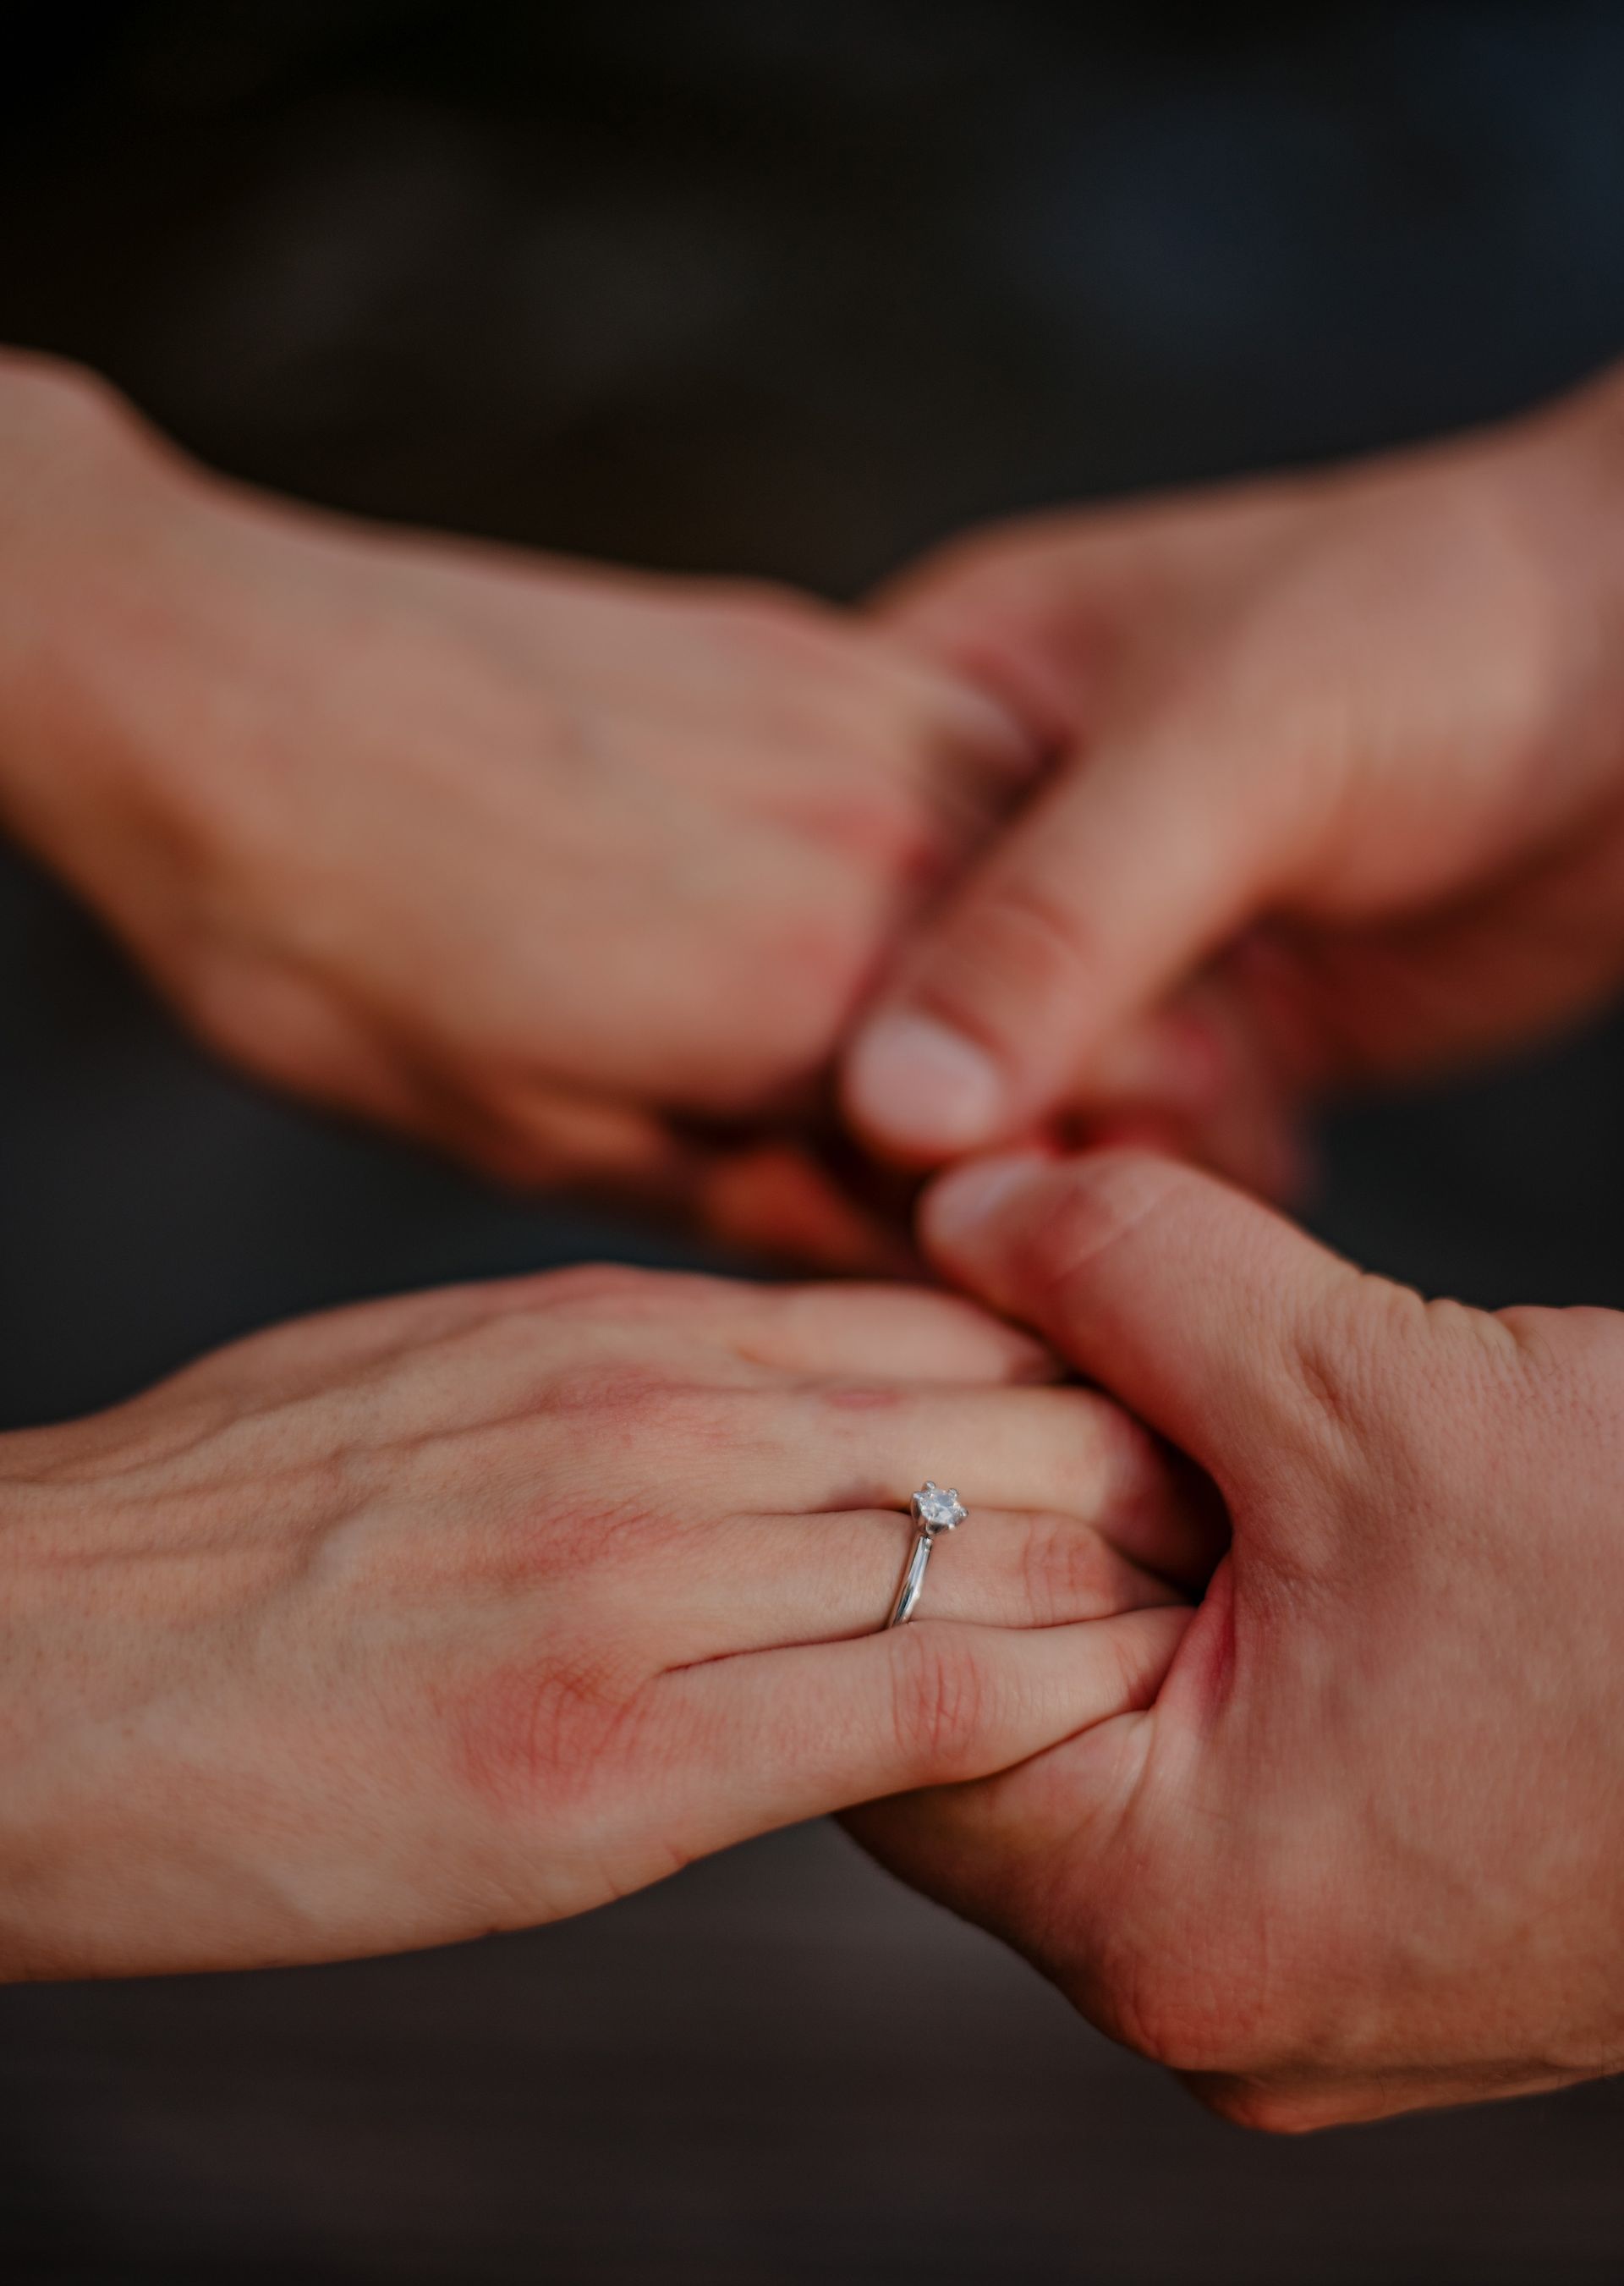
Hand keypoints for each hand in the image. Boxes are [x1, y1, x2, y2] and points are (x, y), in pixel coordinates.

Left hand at [0, 353, 1032, 1260]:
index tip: (1073, 1254)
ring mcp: (850, 713)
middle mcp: (877, 839)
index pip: (1058, 1127)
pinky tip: (957, 887)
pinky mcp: (798, 640)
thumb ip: (744, 1190)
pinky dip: (1010, 831)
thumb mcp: (527, 1135)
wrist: (206, 679)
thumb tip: (884, 1239)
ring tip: (1048, 1046)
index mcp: (816, 1000)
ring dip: (1087, 959)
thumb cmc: (322, 935)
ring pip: (1070, 861)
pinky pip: (982, 739)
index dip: (1082, 1206)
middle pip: (1109, 991)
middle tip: (1082, 1165)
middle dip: (1127, 1096)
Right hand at [0, 1259, 1198, 1980]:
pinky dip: (1031, 1713)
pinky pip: (904, 1709)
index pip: (936, 1317)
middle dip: (1148, 1473)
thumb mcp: (430, 1374)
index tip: (1159, 1432)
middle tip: (1243, 1533)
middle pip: (1003, 1410)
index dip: (1081, 1374)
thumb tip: (757, 1388)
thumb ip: (611, 1373)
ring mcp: (636, 1579)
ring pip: (989, 1547)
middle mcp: (651, 1419)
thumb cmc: (205, 1533)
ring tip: (1219, 1639)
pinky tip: (1102, 1735)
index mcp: (611, 1325)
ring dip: (1126, 1595)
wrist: (13, 1667)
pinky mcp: (603, 1761)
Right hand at [844, 368, 1623, 1192]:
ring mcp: (1116, 936)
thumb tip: (891, 1109)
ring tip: (1166, 1167)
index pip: (796, 898)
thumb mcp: (1231, 753)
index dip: (810, 1037)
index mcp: (946, 694)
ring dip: (1082, 1167)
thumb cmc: (1451, 625)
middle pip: (891, 1024)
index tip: (865, 1163)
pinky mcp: (1217, 1023)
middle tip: (1056, 1179)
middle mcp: (1008, 828)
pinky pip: (1137, 1144)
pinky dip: (1171, 1185)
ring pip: (1015, 1105)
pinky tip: (1232, 1180)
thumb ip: (1055, 927)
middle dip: (972, 1124)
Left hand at [849, 1148, 1623, 2128]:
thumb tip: (960, 1195)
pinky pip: (1224, 1788)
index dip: (890, 1508)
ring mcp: (1315, 2000)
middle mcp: (1219, 2008)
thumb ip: (1124, 1274)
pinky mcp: (1396, 1953)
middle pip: (992, 1734)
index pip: (887, 1708)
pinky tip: (1273, 1522)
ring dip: (1117, 1579)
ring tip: (1166, 1426)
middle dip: (1001, 1532)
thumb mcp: (1367, 1385)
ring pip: (1112, 1751)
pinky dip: (1216, 1647)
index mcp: (1168, 1922)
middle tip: (1019, 1362)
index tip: (896, 1362)